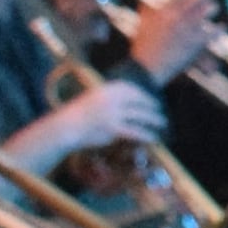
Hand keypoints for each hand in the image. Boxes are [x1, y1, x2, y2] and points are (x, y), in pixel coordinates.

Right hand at [13, 74, 163, 176]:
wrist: (66, 127)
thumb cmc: (79, 115)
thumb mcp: (94, 99)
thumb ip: (110, 98)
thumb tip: (128, 102)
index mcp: (107, 88)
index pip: (132, 89)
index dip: (143, 95)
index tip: (150, 100)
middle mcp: (112, 98)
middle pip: (139, 101)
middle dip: (151, 106)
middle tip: (159, 112)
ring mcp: (113, 113)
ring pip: (140, 115)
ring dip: (153, 119)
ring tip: (161, 123)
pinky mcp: (112, 128)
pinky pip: (135, 131)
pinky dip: (146, 135)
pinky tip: (153, 138)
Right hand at [115, 0, 219, 90]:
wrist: (147, 69)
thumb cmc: (143, 49)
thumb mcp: (143, 24)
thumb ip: (148, 10)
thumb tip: (152, 1)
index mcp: (165, 8)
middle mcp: (178, 14)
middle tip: (205, 1)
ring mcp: (189, 27)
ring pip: (209, 9)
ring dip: (212, 8)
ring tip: (213, 9)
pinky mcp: (197, 41)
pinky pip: (215, 30)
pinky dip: (220, 29)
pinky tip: (222, 28)